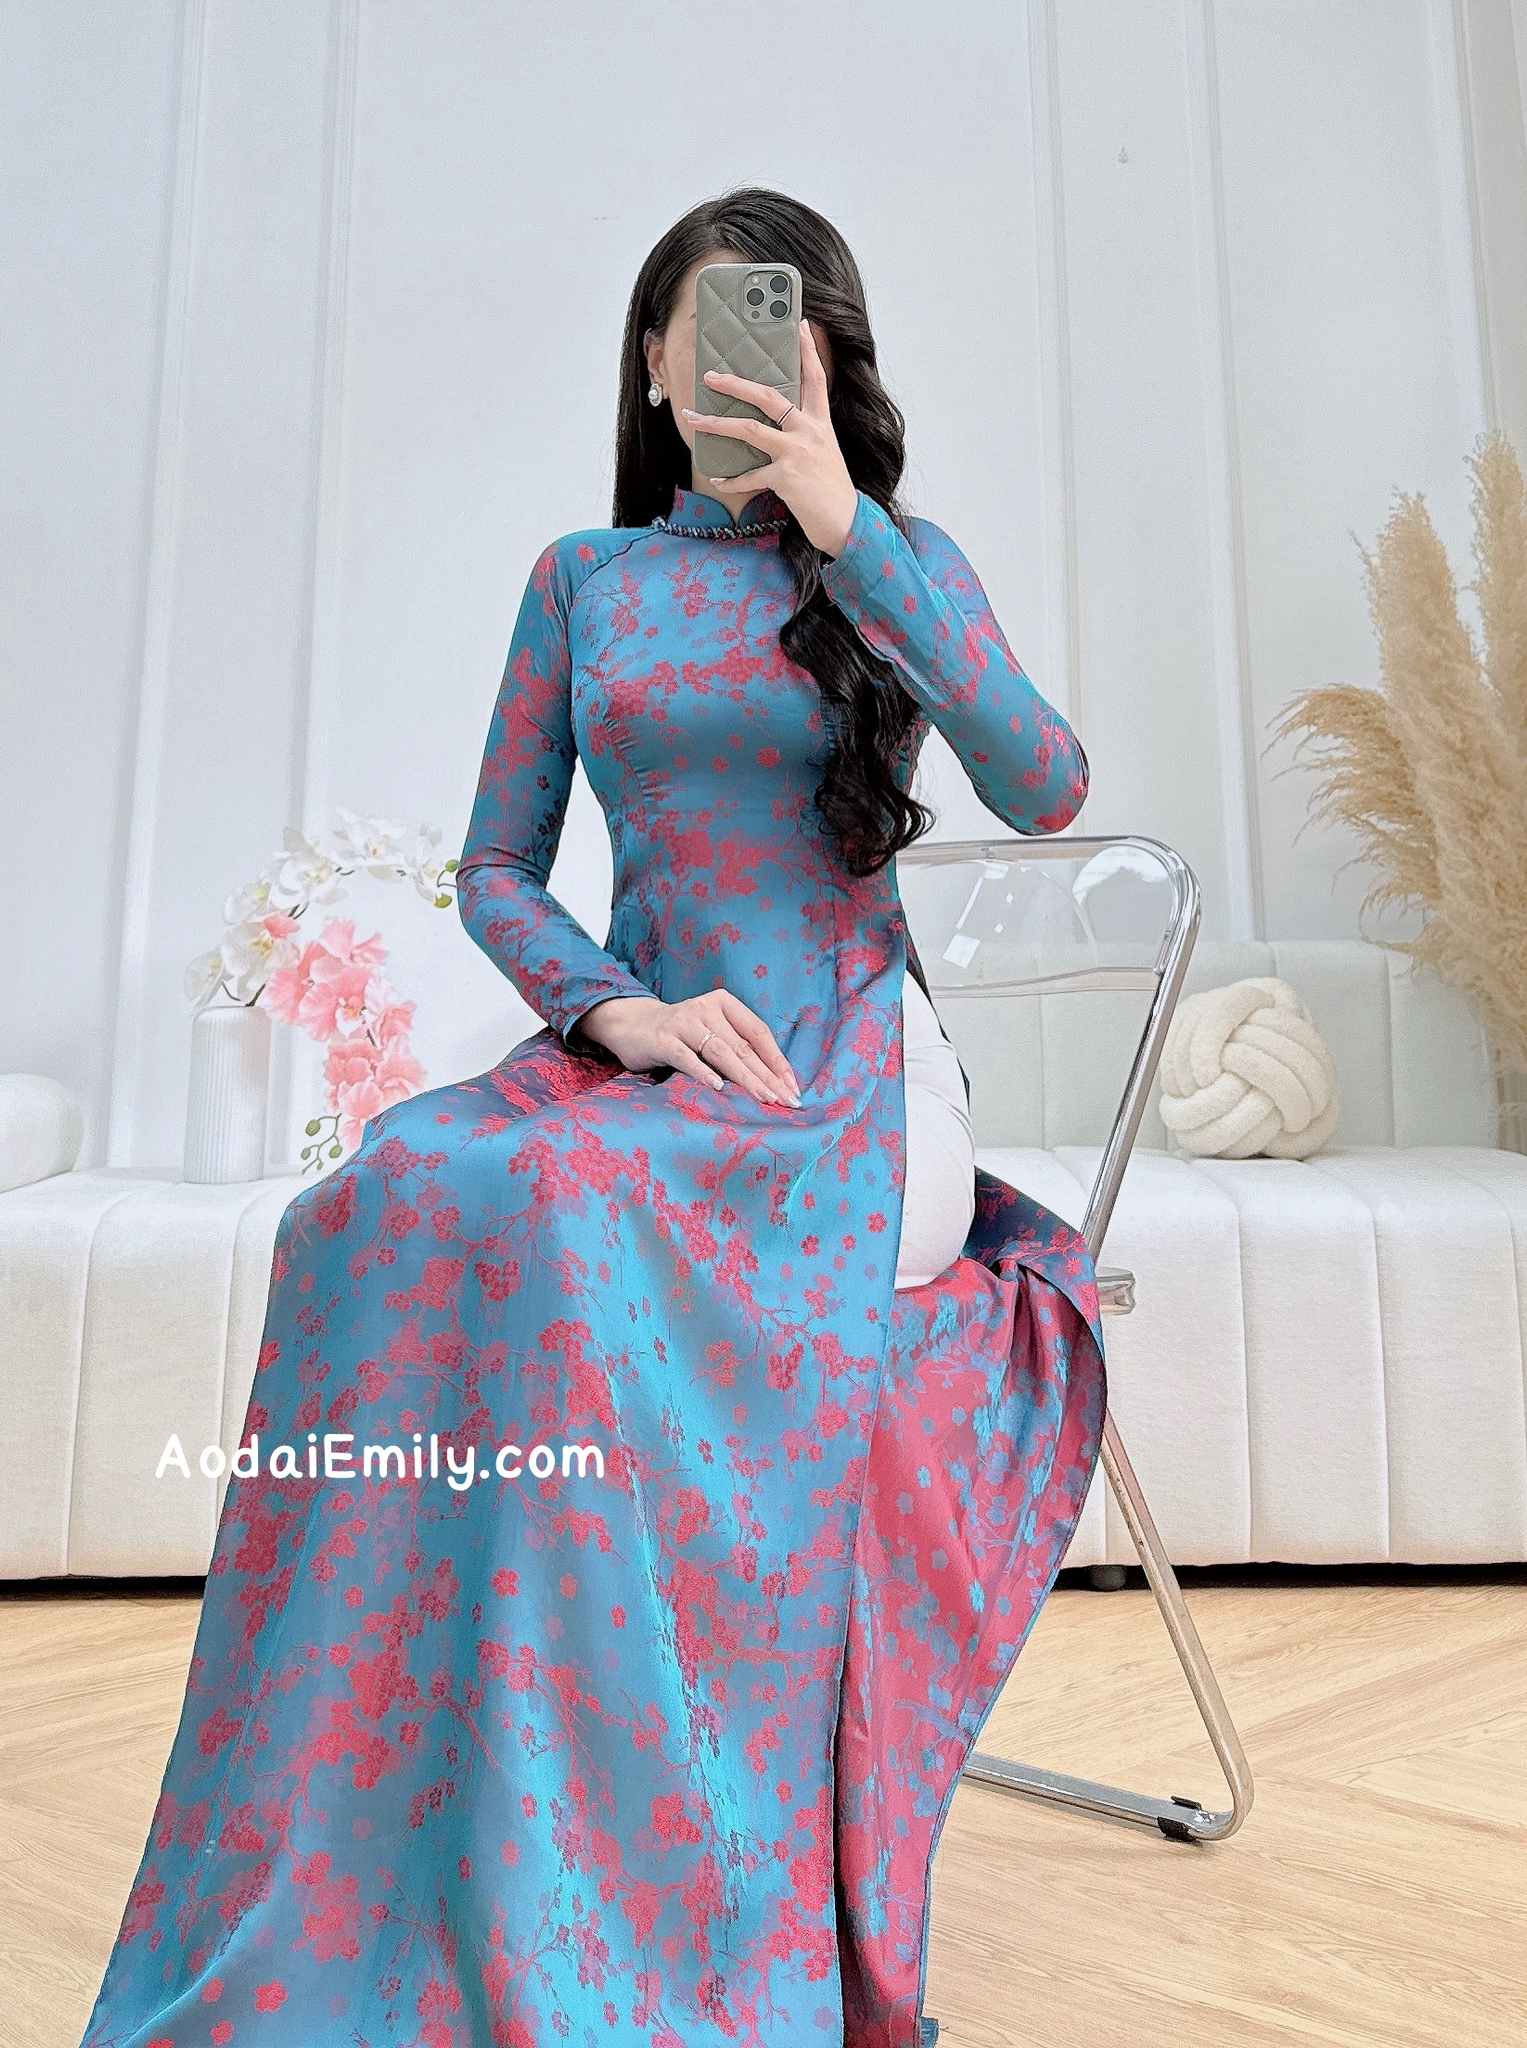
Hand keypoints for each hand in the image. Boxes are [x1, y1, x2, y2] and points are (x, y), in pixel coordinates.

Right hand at [576, 989, 803, 1107]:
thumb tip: (773, 1081)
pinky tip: (718, 1087)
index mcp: (724, 1003)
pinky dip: (702, 1072)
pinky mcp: (663, 1040)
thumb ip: (737, 1047)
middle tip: (785, 1100)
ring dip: (744, 1077)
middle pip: (743, 1046)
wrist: (632, 1025)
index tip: (792, 1087)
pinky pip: (686, 1057)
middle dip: (767, 1076)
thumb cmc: (681, 1034)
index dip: (777, 1060)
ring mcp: (683, 1023)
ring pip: (720, 1051)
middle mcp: (706, 1008)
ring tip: (763, 1096)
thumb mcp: (712, 1032)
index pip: (759, 1032)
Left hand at [681, 320, 859, 558]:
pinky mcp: (786, 477)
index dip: (808, 351)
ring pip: (750, 429)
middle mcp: (809, 432)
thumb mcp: (824, 453)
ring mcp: (797, 453)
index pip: (815, 378)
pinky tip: (718, 478)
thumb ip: (804, 435)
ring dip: (717, 424)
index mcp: (821, 423)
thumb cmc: (832, 490)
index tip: (800, 324)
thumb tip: (776, 425)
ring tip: (693, 419)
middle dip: (737, 384)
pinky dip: (732, 479)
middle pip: (769, 397)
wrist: (846, 522)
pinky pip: (750, 475)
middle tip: (712, 376)